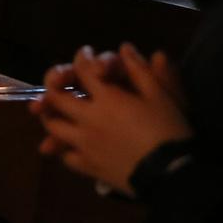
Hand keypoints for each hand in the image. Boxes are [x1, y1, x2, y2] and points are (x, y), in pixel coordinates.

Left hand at [32, 44, 191, 194]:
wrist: (171, 174)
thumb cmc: (169, 131)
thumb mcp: (160, 96)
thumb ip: (140, 71)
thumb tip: (125, 47)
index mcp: (107, 98)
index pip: (82, 70)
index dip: (81, 58)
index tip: (85, 54)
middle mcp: (88, 118)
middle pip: (55, 97)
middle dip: (53, 85)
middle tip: (59, 83)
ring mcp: (84, 143)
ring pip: (53, 126)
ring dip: (51, 116)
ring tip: (57, 113)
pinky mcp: (88, 166)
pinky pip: (67, 156)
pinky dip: (66, 149)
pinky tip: (72, 146)